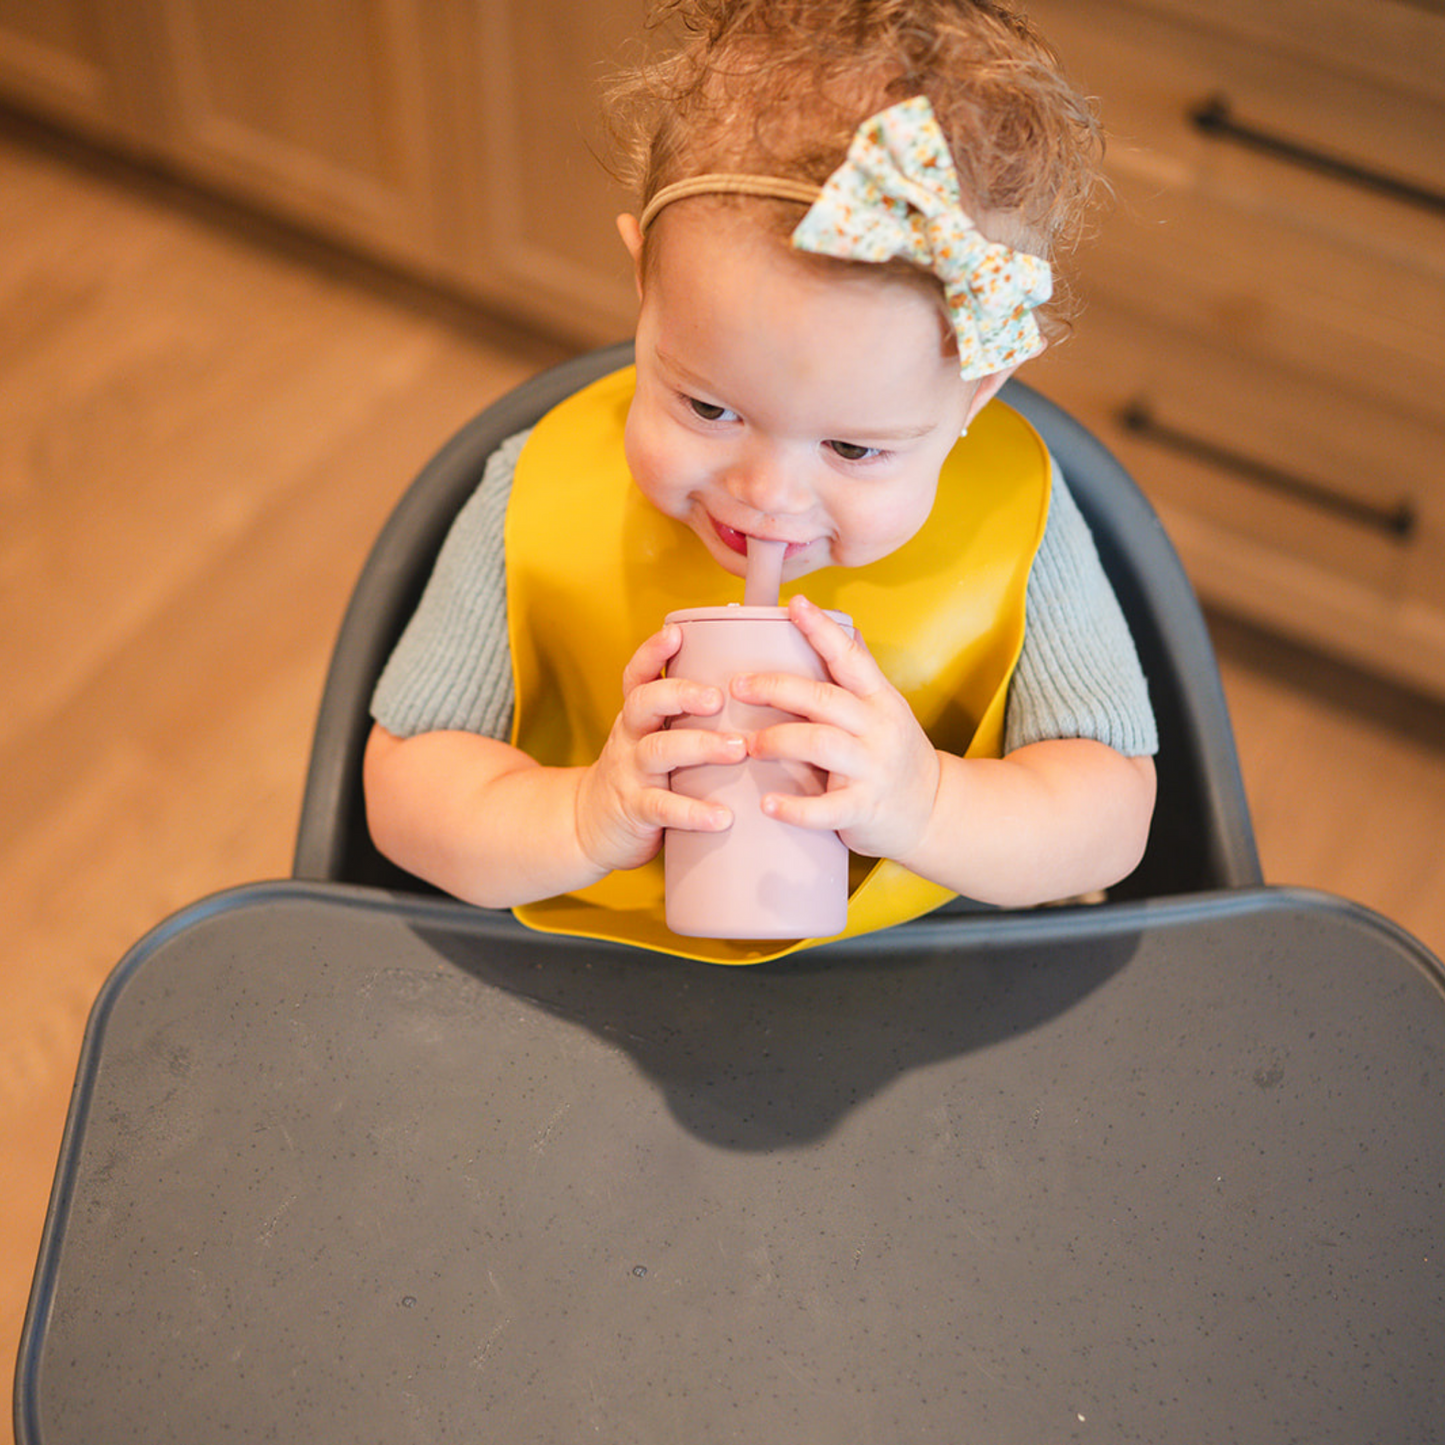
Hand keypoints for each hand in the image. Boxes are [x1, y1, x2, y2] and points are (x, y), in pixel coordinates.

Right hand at [574, 623, 746, 873]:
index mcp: (638, 717)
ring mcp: (630, 773)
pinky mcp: (635, 810)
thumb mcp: (654, 740)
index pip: (638, 676)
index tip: (675, 633)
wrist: (589, 828)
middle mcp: (630, 737)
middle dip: (682, 694)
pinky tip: (721, 816)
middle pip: (646, 702)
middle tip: (718, 697)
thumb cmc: (642, 778)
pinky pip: (662, 807)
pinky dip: (693, 811)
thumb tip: (757, 696)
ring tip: (737, 749)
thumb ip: (689, 721)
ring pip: (659, 750)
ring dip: (700, 746)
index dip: (652, 652)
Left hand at [732, 595, 941, 861]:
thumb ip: (862, 676)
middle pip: (824, 698)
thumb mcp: (888, 710)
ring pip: (821, 744)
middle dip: (777, 688)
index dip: (822, 630)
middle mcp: (878, 729)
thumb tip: (844, 627)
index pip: (850, 657)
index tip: (795, 604)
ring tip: (748, 744)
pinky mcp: (864, 809)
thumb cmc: (898, 756)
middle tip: (738, 686)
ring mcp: (872, 769)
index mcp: (880, 700)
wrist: (935, 811)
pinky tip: (767, 804)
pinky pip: (827, 808)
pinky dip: (795, 808)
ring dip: (778, 740)